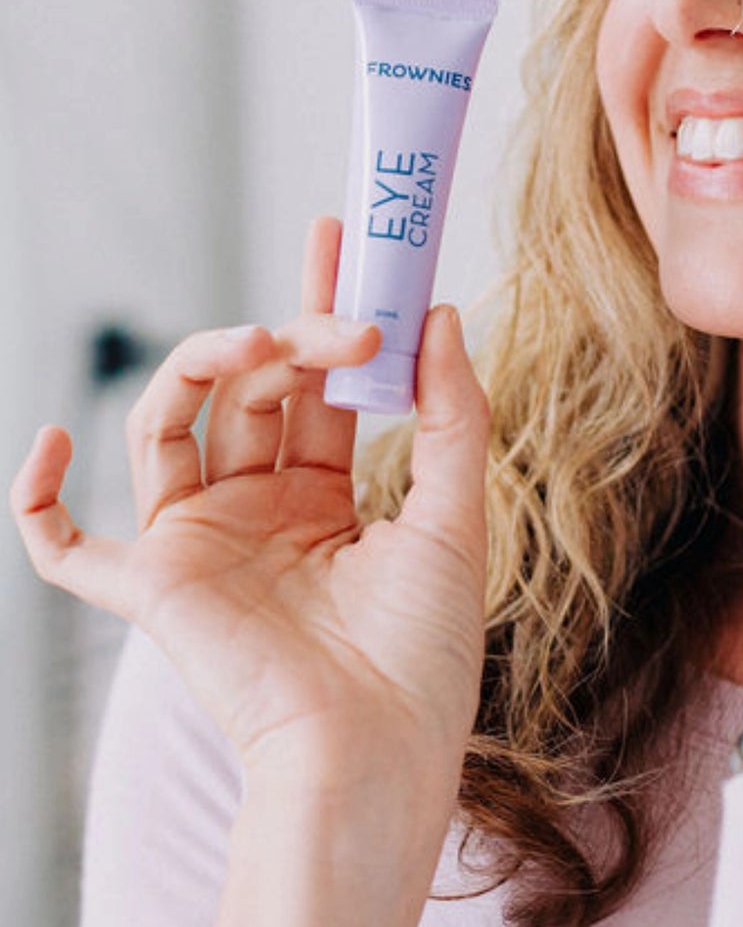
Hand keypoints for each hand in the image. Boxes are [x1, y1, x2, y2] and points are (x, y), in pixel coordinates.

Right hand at [9, 217, 490, 784]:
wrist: (378, 747)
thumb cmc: (424, 647)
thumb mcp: (454, 513)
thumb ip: (450, 415)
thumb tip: (442, 315)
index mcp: (325, 494)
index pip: (317, 383)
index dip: (325, 310)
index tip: (343, 241)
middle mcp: (258, 508)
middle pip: (252, 387)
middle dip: (294, 334)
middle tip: (344, 309)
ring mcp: (202, 541)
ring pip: (172, 421)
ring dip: (205, 365)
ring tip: (265, 338)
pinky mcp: (153, 588)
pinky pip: (69, 548)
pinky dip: (37, 498)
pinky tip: (48, 438)